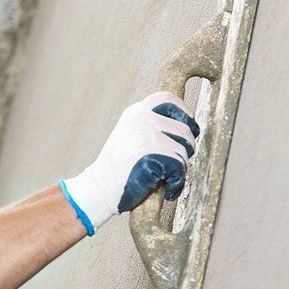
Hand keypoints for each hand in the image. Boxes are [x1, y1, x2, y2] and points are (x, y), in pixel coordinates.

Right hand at [59, 91, 199, 235]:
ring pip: (184, 150)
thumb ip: (151, 127)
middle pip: (185, 129)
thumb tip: (188, 127)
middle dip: (187, 148)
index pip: (167, 99)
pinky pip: (180, 166)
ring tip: (165, 178)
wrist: (99, 189)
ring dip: (180, 168)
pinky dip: (177, 182)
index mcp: (135, 112)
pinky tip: (167, 189)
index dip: (184, 112)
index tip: (189, 126)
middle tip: (177, 162)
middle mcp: (141, 118)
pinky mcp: (151, 152)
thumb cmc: (118, 169)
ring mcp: (146, 133)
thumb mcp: (131, 137)